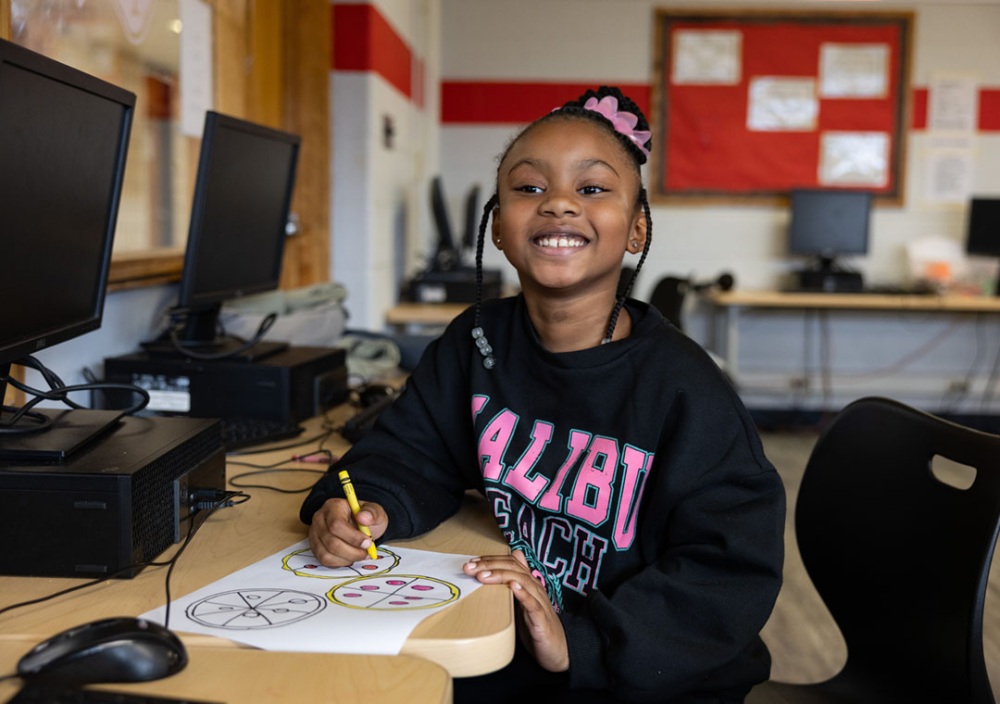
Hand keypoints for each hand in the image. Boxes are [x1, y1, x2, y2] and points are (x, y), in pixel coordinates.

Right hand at [308, 497, 387, 566]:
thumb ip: (372, 513)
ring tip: (360, 555)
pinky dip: (340, 563)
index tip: (368, 543)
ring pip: (327, 554)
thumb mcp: (375, 511)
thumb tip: (363, 518)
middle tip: (367, 553)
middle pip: (331, 542)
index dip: (353, 537)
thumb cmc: (365, 518)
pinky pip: (325, 560)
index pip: (336, 524)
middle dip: (352, 551)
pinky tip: (351, 557)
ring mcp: (315, 534)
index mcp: (333, 506)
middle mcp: (320, 519)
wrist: (359, 525)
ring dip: (347, 558)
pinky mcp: (315, 547)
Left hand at [464, 550, 568, 671]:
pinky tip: (513, 587)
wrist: (557, 649)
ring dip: (502, 576)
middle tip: (470, 567)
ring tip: (484, 576)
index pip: (510, 562)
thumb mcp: (522, 601)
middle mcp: (535, 589)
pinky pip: (533, 605)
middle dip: (490, 565)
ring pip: (523, 581)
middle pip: (514, 568)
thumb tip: (512, 557)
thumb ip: (515, 582)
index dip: (491, 559)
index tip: (471, 562)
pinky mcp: (541, 620)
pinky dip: (523, 594)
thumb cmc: (537, 625)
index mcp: (529, 584)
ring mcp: (539, 603)